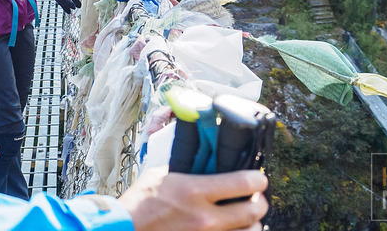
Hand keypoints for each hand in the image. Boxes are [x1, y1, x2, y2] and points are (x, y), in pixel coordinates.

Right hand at [118, 167, 267, 230]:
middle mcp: (205, 217)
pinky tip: (232, 228)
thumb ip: (187, 170)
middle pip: (254, 211)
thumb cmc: (140, 203)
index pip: (243, 183)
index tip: (258, 178)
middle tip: (256, 198)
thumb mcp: (162, 176)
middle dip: (260, 202)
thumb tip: (206, 161)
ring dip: (252, 224)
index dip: (257, 179)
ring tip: (245, 218)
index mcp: (194, 191)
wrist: (126, 228)